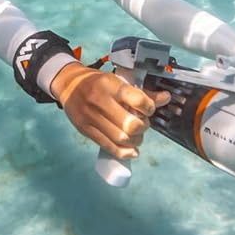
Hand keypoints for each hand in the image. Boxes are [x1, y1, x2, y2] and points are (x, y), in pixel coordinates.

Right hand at [51, 63, 169, 159]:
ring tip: (136, 137)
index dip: (149, 108)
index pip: (138, 100)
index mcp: (111, 85)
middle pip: (130, 125)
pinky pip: (108, 146)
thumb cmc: (97, 82)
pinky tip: (132, 150)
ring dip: (135, 141)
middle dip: (142, 128)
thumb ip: (141, 93)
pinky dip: (124, 153)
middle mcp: (101, 101)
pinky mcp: (85, 130)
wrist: (68, 84)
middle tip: (142, 124)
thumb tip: (166, 98)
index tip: (148, 110)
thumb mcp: (118, 81)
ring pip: (121, 139)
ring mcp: (91, 117)